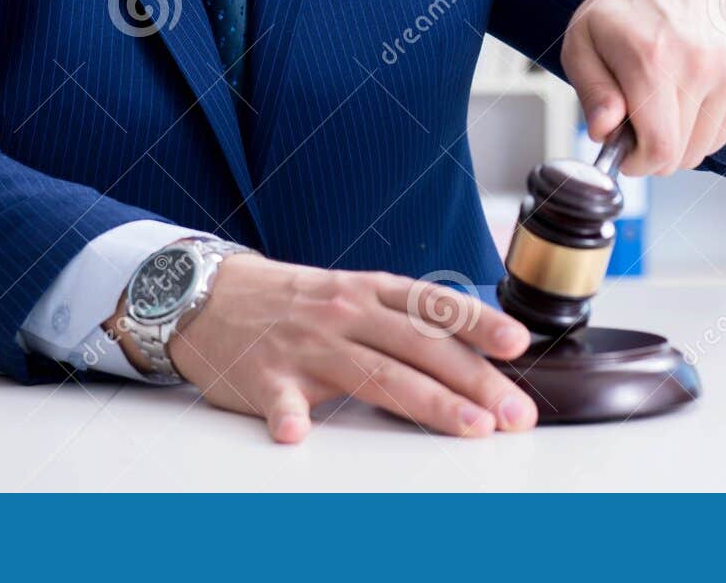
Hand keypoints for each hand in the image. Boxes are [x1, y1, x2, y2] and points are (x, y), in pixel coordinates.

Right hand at [161, 254, 536, 443]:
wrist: (208, 296)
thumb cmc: (293, 302)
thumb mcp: (351, 293)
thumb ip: (402, 320)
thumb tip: (471, 354)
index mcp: (368, 291)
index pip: (432, 305)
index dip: (477, 323)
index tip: (517, 344)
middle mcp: (344, 313)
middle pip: (418, 346)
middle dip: (473, 381)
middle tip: (514, 413)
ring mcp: (306, 345)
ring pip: (373, 373)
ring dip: (425, 401)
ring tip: (466, 427)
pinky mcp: (266, 376)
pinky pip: (280, 399)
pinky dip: (289, 417)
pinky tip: (298, 435)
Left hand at [561, 0, 725, 176]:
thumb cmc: (624, 11)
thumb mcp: (583, 41)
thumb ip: (592, 91)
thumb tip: (604, 131)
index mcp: (651, 58)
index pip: (659, 148)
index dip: (638, 163)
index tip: (625, 153)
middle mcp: (698, 65)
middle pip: (682, 155)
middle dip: (654, 151)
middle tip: (637, 120)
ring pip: (704, 148)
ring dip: (679, 139)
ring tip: (661, 102)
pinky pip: (724, 132)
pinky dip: (701, 127)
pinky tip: (684, 95)